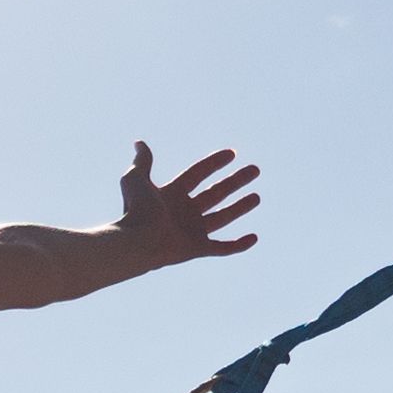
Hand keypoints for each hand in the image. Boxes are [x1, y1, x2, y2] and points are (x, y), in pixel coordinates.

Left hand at [113, 142, 259, 270]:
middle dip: (236, 181)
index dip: (214, 163)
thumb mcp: (136, 179)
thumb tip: (139, 143)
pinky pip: (223, 248)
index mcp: (172, 194)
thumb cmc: (136, 210)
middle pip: (216, 193)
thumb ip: (142, 162)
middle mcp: (184, 212)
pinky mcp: (197, 249)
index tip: (232, 153)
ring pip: (223, 217)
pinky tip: (254, 237)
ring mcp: (191, 231)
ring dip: (240, 207)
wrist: (138, 241)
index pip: (198, 174)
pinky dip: (239, 245)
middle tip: (255, 170)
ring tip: (256, 197)